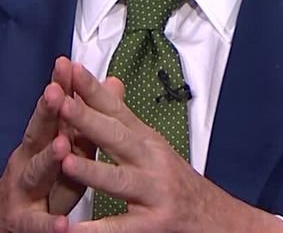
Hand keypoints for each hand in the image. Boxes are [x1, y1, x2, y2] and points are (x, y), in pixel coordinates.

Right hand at [0, 62, 76, 232]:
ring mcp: (23, 191)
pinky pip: (38, 223)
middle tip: (55, 91)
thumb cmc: (42, 183)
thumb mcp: (65, 149)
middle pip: (37, 133)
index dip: (59, 87)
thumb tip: (110, 83)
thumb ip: (84, 120)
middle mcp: (27, 161)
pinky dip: (50, 223)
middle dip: (46, 112)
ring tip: (62, 147)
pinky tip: (63, 224)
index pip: (52, 110)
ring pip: (36, 172)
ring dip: (48, 159)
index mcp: (40, 142)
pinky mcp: (23, 223)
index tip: (67, 63)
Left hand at [57, 63, 282, 232]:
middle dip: (87, 119)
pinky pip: (121, 228)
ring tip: (64, 161)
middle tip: (60, 102)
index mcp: (146, 140)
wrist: (222, 220)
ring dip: (91, 171)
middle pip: (116, 137)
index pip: (116, 109)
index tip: (68, 66)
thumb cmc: (179, 183)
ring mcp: (154, 192)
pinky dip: (96, 230)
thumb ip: (125, 119)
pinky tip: (72, 229)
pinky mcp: (155, 224)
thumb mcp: (154, 146)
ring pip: (118, 180)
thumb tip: (107, 81)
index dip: (92, 88)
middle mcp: (151, 161)